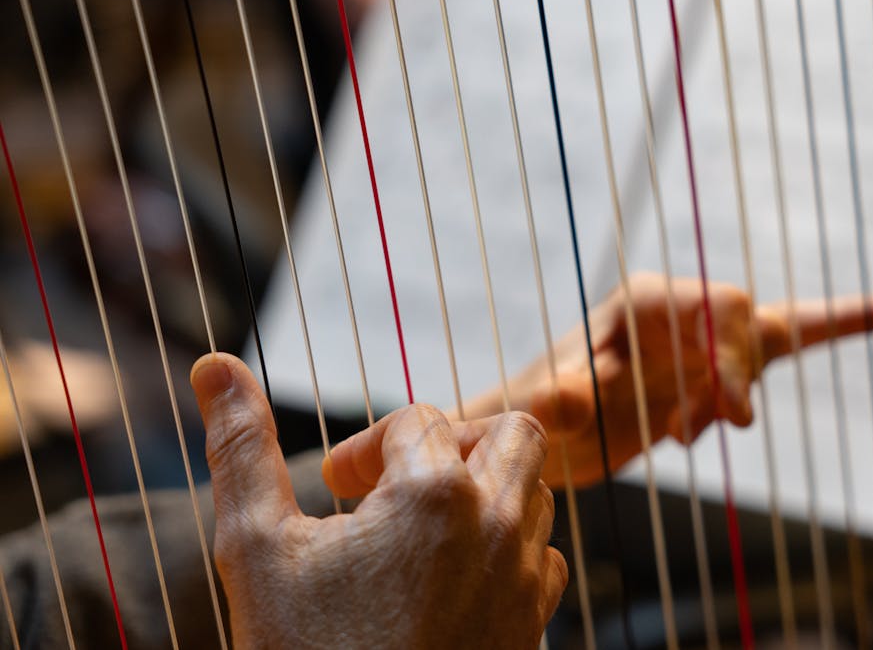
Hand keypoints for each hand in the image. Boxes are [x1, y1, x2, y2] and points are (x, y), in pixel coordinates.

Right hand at [192, 352, 565, 648]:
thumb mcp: (255, 549)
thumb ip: (239, 448)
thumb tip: (213, 365)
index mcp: (436, 493)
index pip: (419, 419)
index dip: (369, 446)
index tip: (334, 486)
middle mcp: (498, 526)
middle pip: (510, 434)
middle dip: (455, 444)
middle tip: (400, 484)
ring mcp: (524, 579)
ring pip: (534, 493)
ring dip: (483, 494)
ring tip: (417, 533)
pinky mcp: (534, 626)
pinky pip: (544, 559)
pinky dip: (507, 550)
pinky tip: (450, 580)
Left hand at [490, 274, 872, 488]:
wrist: (547, 435)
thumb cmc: (535, 411)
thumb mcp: (538, 411)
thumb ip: (554, 399)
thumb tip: (573, 392)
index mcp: (643, 302)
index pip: (710, 308)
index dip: (729, 359)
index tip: (732, 416)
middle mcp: (682, 309)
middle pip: (744, 319)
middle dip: (741, 373)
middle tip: (716, 426)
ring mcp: (707, 338)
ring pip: (763, 352)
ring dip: (734, 400)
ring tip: (675, 432)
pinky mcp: (725, 369)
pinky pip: (800, 339)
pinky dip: (852, 323)